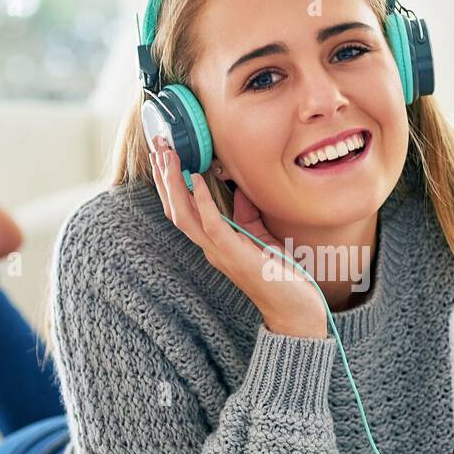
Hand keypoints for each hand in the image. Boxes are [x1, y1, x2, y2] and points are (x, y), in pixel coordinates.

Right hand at [148, 137, 327, 338]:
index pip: (183, 210)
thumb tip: (240, 188)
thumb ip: (247, 214)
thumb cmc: (281, 276)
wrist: (296, 309)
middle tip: (157, 145)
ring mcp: (219, 252)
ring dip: (172, 184)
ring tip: (166, 155)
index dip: (169, 183)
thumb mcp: (261, 236)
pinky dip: (201, 200)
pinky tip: (196, 178)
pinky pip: (211, 224)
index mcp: (215, 243)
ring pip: (183, 215)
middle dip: (162, 177)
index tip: (164, 154)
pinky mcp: (234, 254)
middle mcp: (211, 248)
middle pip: (174, 210)